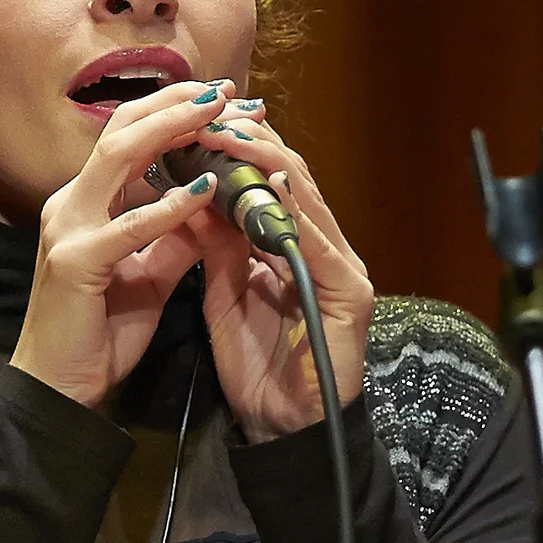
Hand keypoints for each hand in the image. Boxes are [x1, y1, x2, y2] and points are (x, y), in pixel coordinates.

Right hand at [10, 80, 231, 406]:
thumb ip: (175, 236)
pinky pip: (127, 225)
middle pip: (122, 129)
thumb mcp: (149, 275)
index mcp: (84, 203)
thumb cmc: (98, 334)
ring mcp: (67, 229)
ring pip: (118, 156)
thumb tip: (214, 202)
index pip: (130, 137)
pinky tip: (206, 190)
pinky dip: (169, 204)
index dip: (176, 111)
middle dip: (178, 103)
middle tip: (230, 91)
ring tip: (217, 113)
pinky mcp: (75, 263)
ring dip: (172, 129)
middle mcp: (70, 204)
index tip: (228, 101)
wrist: (58, 388)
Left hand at [183, 108, 373, 440]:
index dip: (235, 145)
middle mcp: (324, 246)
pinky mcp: (351, 294)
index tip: (191, 120)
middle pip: (291, 175)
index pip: (267, 178)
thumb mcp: (225, 291)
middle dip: (250, 142)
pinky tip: (269, 190)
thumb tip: (190, 187)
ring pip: (308, 199)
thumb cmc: (256, 363)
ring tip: (229, 137)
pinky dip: (293, 216)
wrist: (282, 428)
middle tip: (207, 114)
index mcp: (295, 244)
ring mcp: (343, 266)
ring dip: (267, 165)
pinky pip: (319, 245)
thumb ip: (215, 242)